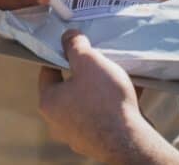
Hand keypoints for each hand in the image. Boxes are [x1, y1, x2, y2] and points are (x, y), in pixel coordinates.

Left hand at [38, 31, 153, 162]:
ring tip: (117, 76)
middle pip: (68, 89)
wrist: (129, 141)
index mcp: (49, 102)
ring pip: (87, 103)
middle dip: (84, 74)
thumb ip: (75, 46)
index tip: (74, 48)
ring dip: (100, 90)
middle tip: (98, 62)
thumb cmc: (104, 100)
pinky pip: (102, 116)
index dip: (60, 56)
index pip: (47, 72)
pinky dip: (112, 105)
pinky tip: (130, 93)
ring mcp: (76, 135)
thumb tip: (67, 36)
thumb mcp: (89, 62)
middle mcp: (58, 122)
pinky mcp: (96, 142)